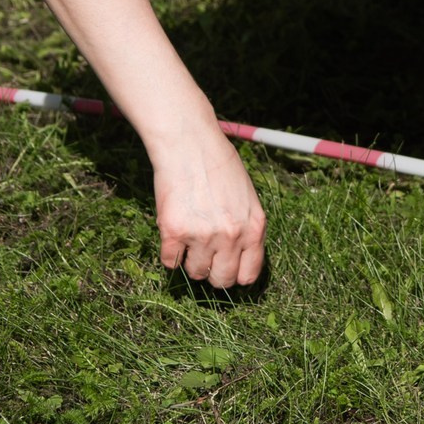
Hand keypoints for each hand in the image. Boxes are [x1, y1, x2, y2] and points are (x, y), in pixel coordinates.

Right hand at [149, 122, 265, 287]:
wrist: (189, 143)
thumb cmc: (218, 164)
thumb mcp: (246, 196)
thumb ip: (245, 227)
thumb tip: (236, 257)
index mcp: (254, 228)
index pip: (248, 274)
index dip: (235, 274)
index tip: (225, 269)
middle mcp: (231, 236)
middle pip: (221, 280)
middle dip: (212, 272)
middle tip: (204, 255)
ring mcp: (203, 236)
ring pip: (195, 272)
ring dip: (190, 259)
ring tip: (189, 235)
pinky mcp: (175, 232)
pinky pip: (170, 261)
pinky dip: (170, 252)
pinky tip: (173, 231)